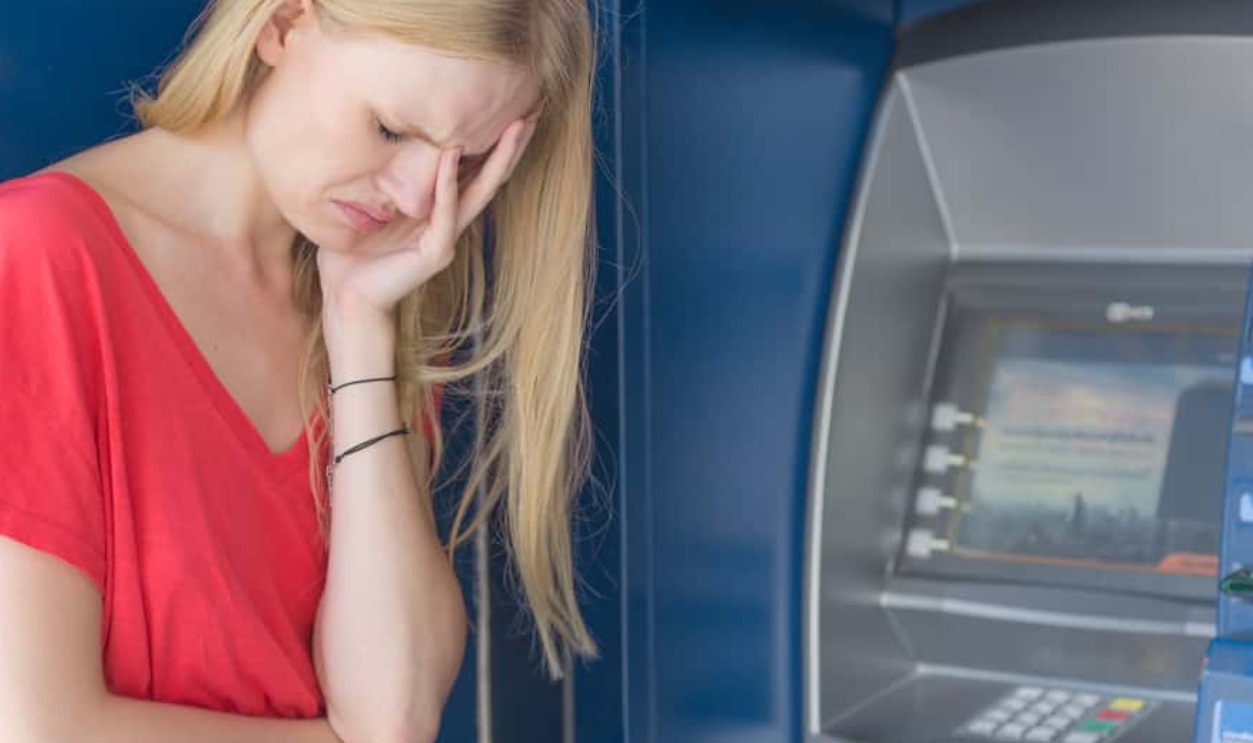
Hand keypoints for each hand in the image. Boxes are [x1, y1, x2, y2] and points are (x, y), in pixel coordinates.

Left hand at [316, 116, 537, 323]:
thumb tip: (371, 134)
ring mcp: (446, 238)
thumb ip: (383, 179)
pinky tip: (452, 152)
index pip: (474, 171)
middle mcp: (451, 222)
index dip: (494, 144)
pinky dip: (448, 181)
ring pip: (480, 190)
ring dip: (498, 157)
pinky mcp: (435, 253)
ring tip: (513, 127)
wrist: (348, 299)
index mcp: (439, 212)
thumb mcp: (369, 206)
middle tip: (532, 112)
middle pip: (490, 177)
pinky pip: (445, 210)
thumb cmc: (352, 255)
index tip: (512, 110)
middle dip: (511, 146)